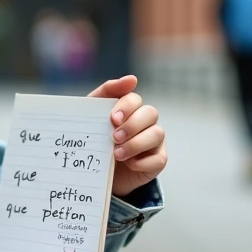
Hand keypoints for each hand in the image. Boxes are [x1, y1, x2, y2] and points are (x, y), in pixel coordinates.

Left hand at [87, 74, 167, 196]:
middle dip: (132, 124)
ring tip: (116, 154)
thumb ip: (106, 93)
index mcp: (129, 109)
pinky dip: (143, 162)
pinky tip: (129, 164)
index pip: (134, 99)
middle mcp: (145, 122)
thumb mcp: (92, 116)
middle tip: (114, 137)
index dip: (126, 106)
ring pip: (157, 133)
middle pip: (150, 113)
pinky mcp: (157, 161)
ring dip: (136, 143)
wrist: (94, 173)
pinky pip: (159, 159)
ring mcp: (153, 141)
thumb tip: (132, 79)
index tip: (113, 118)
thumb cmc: (95, 140)